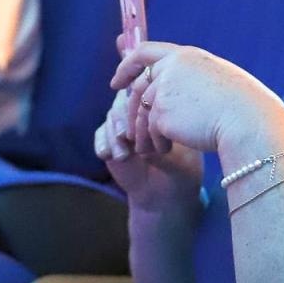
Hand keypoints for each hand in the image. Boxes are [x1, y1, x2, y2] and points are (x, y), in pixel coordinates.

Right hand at [94, 85, 202, 212]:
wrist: (165, 192)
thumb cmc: (182, 171)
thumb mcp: (181, 161)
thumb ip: (163, 151)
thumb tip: (142, 146)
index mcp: (166, 108)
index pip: (150, 90)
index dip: (141, 99)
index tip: (142, 115)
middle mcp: (144, 110)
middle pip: (126, 100)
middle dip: (124, 117)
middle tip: (125, 136)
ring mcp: (126, 123)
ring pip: (112, 116)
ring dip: (114, 134)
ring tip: (123, 155)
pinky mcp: (111, 139)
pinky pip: (101, 134)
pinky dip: (104, 143)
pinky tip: (110, 156)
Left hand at [110, 41, 283, 163]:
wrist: (250, 122)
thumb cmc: (246, 106)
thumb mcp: (220, 81)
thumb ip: (194, 79)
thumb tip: (179, 90)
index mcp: (187, 56)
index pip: (145, 52)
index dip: (126, 66)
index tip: (117, 83)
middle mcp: (171, 68)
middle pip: (138, 88)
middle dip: (131, 111)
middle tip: (131, 130)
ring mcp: (164, 90)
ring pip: (142, 113)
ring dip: (145, 132)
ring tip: (154, 147)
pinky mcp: (161, 114)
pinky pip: (150, 131)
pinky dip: (155, 143)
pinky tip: (168, 150)